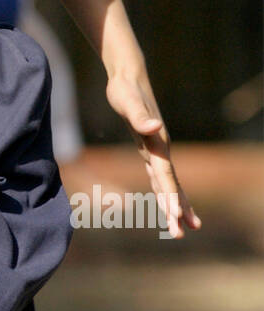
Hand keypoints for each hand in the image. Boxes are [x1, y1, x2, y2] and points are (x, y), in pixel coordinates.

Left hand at [104, 69, 201, 238]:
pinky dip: (165, 192)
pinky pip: (159, 176)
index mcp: (157, 142)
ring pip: (169, 183)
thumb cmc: (125, 89)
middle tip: (180, 234)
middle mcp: (161, 148)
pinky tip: (168, 204)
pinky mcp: (150, 148)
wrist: (128, 76)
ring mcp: (157, 149)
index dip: (171, 196)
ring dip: (176, 205)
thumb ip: (138, 115)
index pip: (166, 175)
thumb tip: (152, 126)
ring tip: (186, 227)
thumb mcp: (127, 100)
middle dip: (177, 210)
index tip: (176, 216)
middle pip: (171, 185)